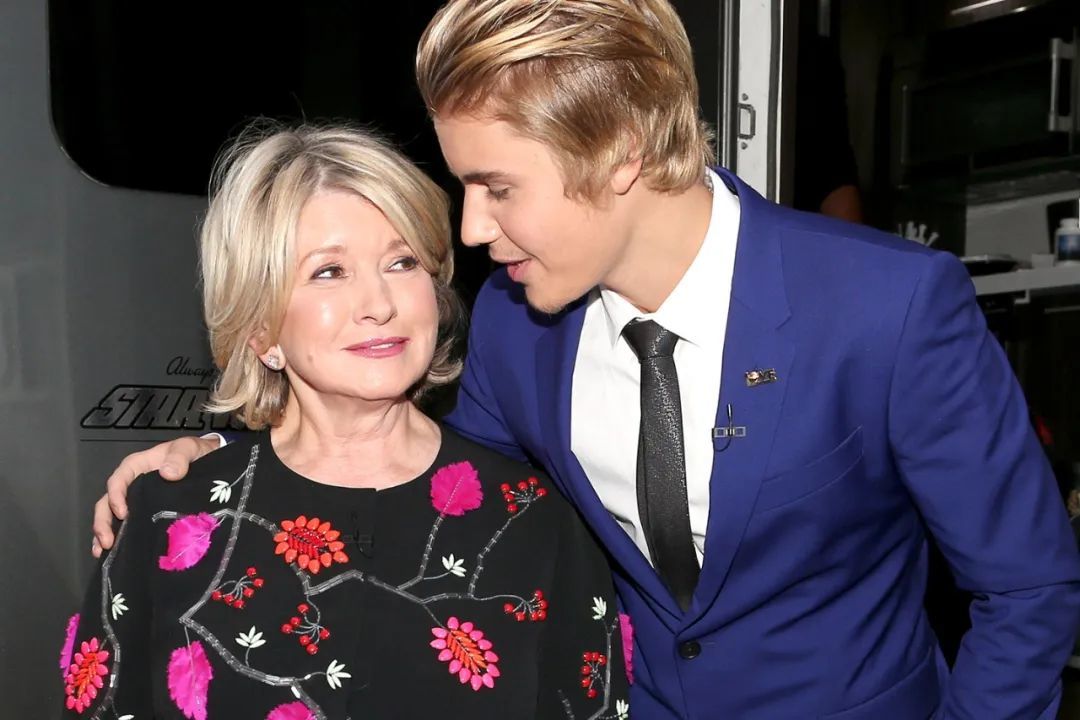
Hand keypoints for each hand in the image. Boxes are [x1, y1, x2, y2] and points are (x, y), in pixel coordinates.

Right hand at [91, 435, 220, 555]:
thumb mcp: (188, 448)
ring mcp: (135, 500)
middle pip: (107, 502)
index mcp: (137, 466)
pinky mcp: (143, 513)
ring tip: (105, 551)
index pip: (118, 480)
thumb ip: (179, 456)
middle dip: (103, 522)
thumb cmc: (193, 453)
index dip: (116, 496)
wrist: (207, 462)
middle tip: (108, 541)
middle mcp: (131, 484)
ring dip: (104, 534)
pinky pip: (124, 526)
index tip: (122, 513)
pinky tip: (113, 554)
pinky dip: (117, 539)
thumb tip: (168, 473)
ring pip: (110, 516)